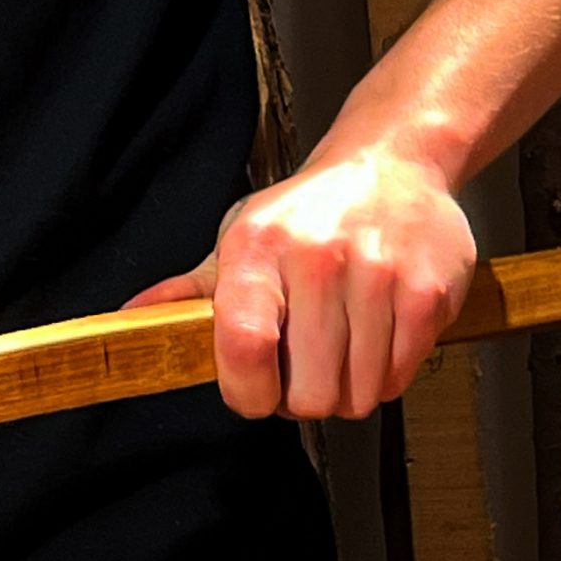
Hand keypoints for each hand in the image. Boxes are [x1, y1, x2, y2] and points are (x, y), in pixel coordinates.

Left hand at [124, 145, 475, 420]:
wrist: (394, 163)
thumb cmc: (310, 211)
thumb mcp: (241, 236)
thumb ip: (191, 290)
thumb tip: (133, 319)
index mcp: (258, 246)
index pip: (243, 347)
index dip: (247, 393)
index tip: (254, 394)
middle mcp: (317, 258)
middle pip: (308, 394)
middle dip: (303, 397)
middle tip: (305, 366)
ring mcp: (377, 276)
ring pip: (358, 396)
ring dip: (347, 388)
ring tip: (342, 345)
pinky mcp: (427, 294)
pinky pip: (399, 380)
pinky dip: (386, 375)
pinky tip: (375, 335)